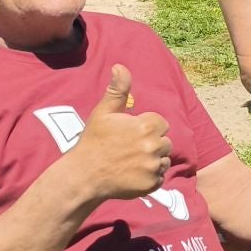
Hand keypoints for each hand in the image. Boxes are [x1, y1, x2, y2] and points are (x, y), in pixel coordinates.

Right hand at [67, 65, 170, 202]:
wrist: (84, 175)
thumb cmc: (94, 141)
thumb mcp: (104, 113)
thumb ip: (117, 90)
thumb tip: (120, 66)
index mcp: (146, 126)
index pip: (161, 124)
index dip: (147, 127)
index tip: (130, 134)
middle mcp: (153, 146)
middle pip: (165, 142)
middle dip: (151, 144)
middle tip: (129, 149)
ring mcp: (153, 166)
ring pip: (164, 159)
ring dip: (152, 160)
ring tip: (130, 161)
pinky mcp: (152, 183)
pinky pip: (159, 176)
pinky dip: (149, 176)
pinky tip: (132, 174)